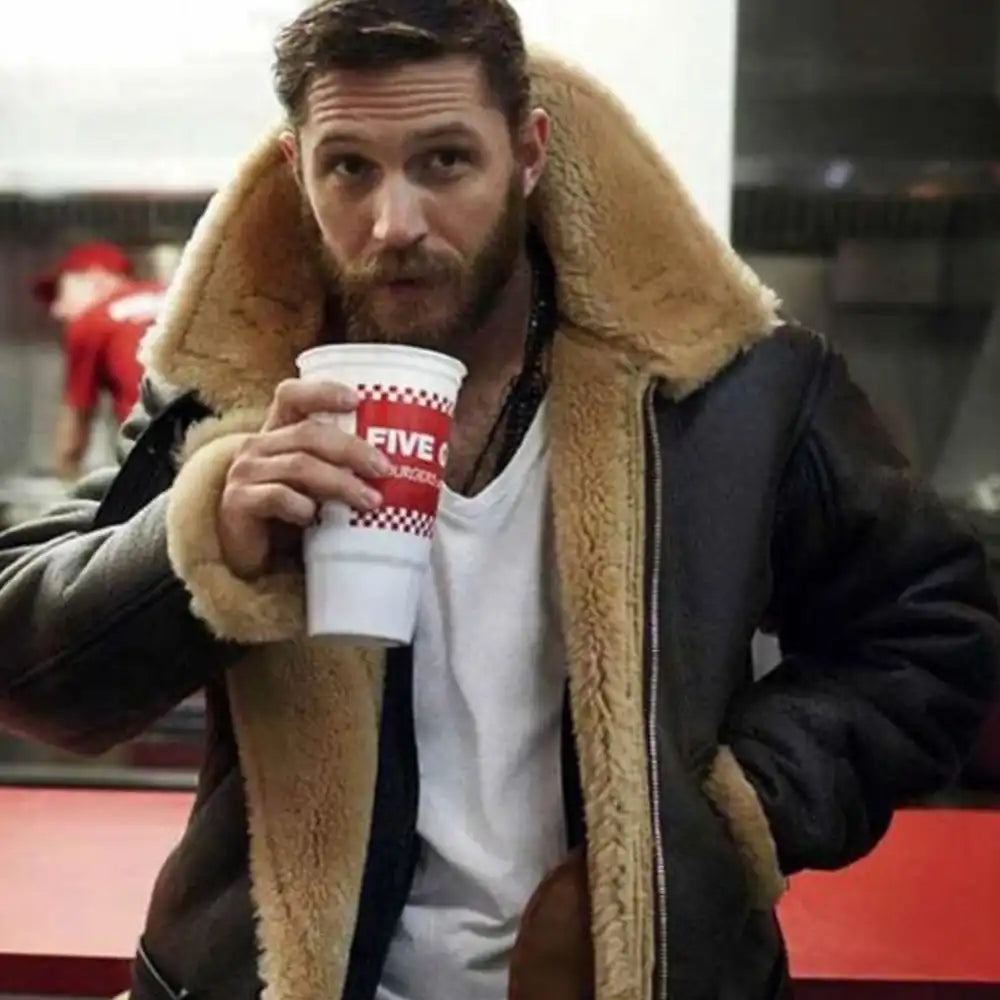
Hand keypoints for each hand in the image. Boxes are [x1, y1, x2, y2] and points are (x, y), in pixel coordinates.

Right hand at [217, 379, 391, 579]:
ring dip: (341, 483)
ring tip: (371, 501)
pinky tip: (314, 516)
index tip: (356, 400)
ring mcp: (246, 473)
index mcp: (277, 432)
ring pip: (300, 466)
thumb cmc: (291, 513)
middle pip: (309, 434)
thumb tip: (401, 470)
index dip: (322, 392)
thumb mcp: (317, 485)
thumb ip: (340, 469)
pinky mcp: (238, 503)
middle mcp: (258, 446)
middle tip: (384, 469)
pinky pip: (276, 496)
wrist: (249, 553)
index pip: (292, 396)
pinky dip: (299, 504)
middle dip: (352, 450)